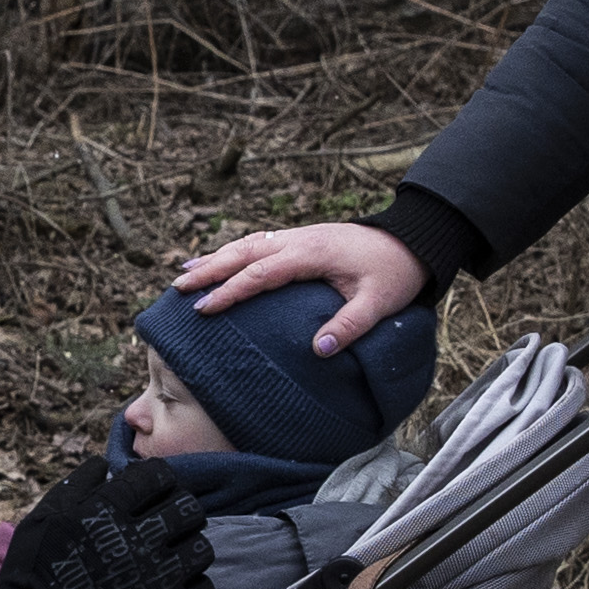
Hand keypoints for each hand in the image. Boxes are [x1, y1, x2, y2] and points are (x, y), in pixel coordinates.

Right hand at [0, 460, 216, 588]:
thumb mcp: (42, 521)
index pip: (158, 476)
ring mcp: (160, 578)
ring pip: (202, 548)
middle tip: (165, 525)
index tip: (151, 492)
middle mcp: (141, 539)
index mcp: (109, 511)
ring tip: (172, 559)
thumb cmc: (34, 578)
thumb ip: (75, 488)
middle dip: (179, 511)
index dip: (157, 480)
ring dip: (189, 549)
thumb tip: (104, 465)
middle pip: (189, 508)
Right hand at [165, 221, 426, 355]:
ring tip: (184, 272)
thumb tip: (319, 352)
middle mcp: (297, 240)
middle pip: (243, 253)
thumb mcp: (378, 303)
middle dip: (208, 270)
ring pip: (246, 244)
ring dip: (215, 257)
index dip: (230, 291)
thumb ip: (350, 326)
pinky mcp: (300, 239)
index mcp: (311, 254)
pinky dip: (232, 251)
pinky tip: (218, 259)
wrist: (410, 241)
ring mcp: (297, 237)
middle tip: (177, 289)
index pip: (260, 273)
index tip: (203, 308)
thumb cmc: (394, 274)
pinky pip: (257, 243)